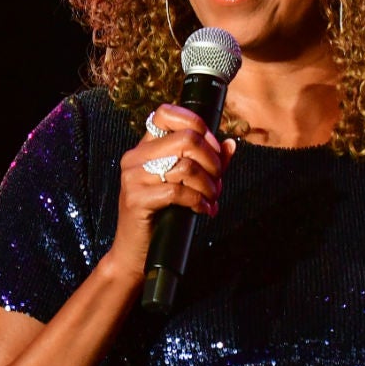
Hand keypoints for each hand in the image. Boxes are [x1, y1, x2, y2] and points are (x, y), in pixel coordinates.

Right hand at [106, 104, 235, 280]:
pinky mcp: (136, 198)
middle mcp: (135, 157)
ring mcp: (133, 177)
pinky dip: (199, 201)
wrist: (135, 252)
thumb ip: (207, 162)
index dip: (196, 123)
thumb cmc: (162, 216)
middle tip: (217, 181)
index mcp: (145, 147)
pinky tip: (204, 209)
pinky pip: (178, 191)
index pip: (166, 113)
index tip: (213, 147)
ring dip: (209, 184)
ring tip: (212, 198)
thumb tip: (231, 144)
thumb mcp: (186, 184)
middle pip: (186, 138)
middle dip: (212, 160)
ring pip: (186, 166)